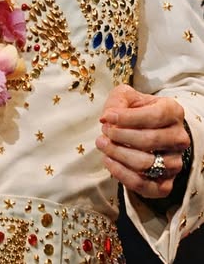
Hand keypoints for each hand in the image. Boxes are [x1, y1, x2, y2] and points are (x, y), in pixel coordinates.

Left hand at [96, 84, 190, 199]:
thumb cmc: (136, 111)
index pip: (154, 116)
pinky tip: (108, 160)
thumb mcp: (127, 97)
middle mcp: (179, 138)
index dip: (127, 118)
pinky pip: (144, 185)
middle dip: (120, 136)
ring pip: (145, 163)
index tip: (106, 117)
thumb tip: (107, 119)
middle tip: (104, 132)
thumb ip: (118, 101)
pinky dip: (122, 174)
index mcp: (173, 112)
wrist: (148, 132)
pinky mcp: (165, 184)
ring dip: (118, 154)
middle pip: (149, 140)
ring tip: (102, 144)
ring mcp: (175, 163)